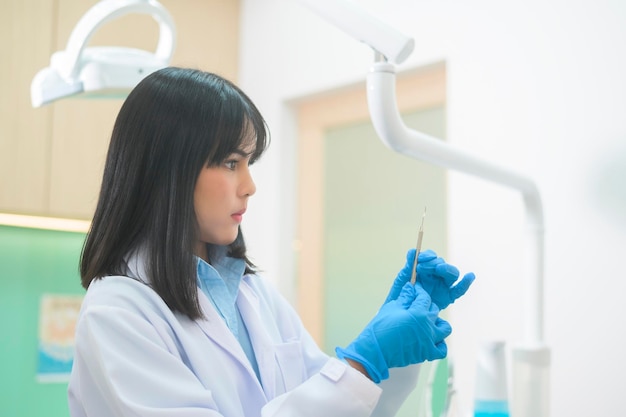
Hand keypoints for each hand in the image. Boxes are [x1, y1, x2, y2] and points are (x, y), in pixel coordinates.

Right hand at [336, 282, 451, 382]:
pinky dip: (440, 343)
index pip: (424, 297)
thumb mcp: (392, 308)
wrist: (375, 350)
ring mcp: (429, 341)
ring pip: (445, 328)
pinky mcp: (427, 353)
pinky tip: (432, 339)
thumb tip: (410, 288)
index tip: (414, 290)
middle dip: (426, 304)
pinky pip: (442, 349)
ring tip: (428, 322)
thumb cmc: (381, 327)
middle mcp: (428, 326)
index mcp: (419, 313)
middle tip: (416, 305)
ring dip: (438, 323)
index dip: (419, 291)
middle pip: (434, 310)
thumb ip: (404, 297)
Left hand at [386, 249, 474, 308]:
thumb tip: (413, 251)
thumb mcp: (403, 281)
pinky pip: (459, 290)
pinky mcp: (448, 297)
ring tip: (438, 269)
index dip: (428, 255)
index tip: (420, 258)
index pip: (430, 257)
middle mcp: (435, 276)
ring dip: (446, 269)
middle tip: (422, 267)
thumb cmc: (400, 297)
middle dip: (434, 263)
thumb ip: (409, 267)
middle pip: (442, 264)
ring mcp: (443, 286)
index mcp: (425, 270)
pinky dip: (466, 283)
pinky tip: (470, 276)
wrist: (400, 315)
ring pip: (451, 274)